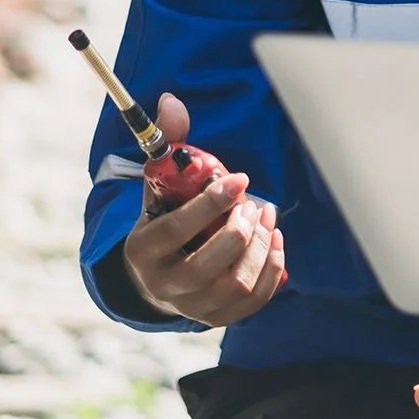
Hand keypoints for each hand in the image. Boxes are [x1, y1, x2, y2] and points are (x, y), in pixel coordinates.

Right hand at [120, 95, 284, 325]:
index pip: (176, 231)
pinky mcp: (217, 319)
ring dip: (260, 247)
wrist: (155, 276)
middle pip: (210, 264)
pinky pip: (253, 301)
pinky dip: (271, 269)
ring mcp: (192, 307)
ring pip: (236, 284)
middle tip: (254, 202)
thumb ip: (167, 145)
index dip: (211, 204)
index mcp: (143, 250)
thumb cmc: (162, 219)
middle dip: (240, 229)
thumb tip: (172, 100)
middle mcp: (164, 286)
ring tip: (267, 216)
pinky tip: (274, 240)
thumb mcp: (157, 186)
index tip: (241, 179)